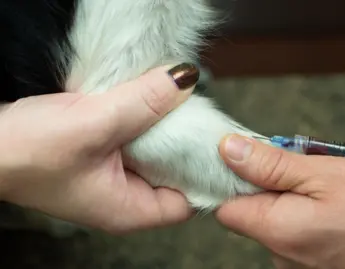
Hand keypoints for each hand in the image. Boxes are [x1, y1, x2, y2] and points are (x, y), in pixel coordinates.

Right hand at [0, 63, 198, 232]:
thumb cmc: (25, 152)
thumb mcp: (94, 124)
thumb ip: (144, 103)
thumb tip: (184, 80)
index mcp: (129, 210)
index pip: (189, 199)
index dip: (207, 172)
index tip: (219, 140)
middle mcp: (125, 198)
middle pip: (176, 173)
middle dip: (189, 143)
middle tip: (203, 112)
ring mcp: (113, 176)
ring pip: (156, 153)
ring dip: (165, 127)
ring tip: (180, 102)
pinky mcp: (103, 154)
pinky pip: (136, 138)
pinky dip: (144, 120)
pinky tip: (150, 101)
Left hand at [215, 134, 344, 268]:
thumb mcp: (325, 172)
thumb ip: (270, 164)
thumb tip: (228, 149)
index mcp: (276, 229)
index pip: (225, 205)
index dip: (234, 177)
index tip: (257, 158)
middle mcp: (279, 253)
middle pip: (251, 210)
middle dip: (270, 182)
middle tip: (306, 168)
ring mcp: (296, 263)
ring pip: (275, 218)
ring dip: (292, 196)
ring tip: (326, 188)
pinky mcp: (312, 263)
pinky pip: (295, 231)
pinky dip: (306, 213)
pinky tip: (332, 206)